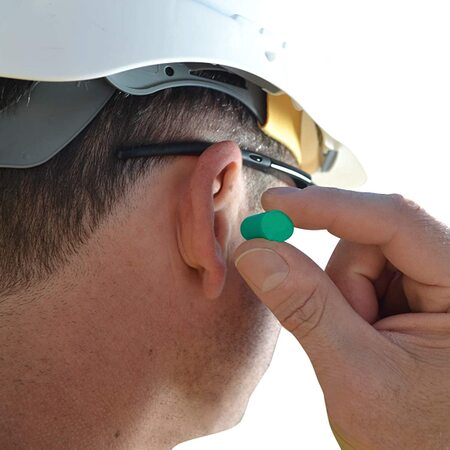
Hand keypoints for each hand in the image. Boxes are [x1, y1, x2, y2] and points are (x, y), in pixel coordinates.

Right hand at [233, 186, 449, 449]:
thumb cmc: (417, 440)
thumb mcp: (356, 375)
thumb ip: (305, 307)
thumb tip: (256, 251)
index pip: (395, 220)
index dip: (328, 207)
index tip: (274, 204)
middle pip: (372, 239)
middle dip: (341, 284)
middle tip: (342, 333)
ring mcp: (436, 282)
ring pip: (362, 256)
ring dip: (346, 299)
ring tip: (363, 347)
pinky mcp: (416, 291)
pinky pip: (364, 274)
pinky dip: (350, 302)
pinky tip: (367, 337)